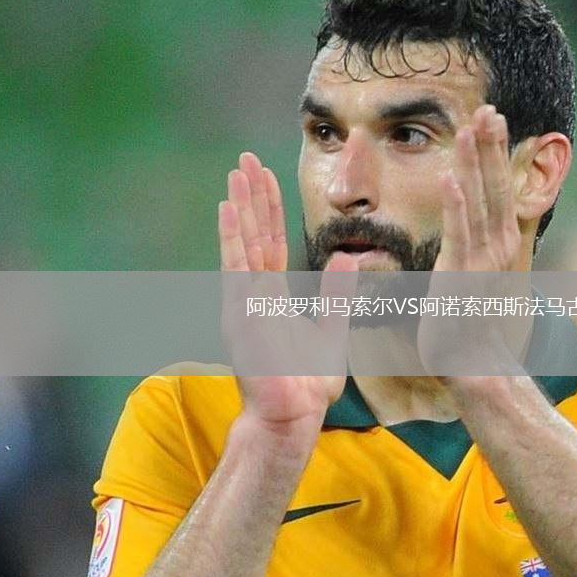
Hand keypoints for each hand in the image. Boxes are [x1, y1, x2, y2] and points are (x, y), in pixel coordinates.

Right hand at [219, 152, 356, 434]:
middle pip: (253, 234)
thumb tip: (347, 259)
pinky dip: (232, 237)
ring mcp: (244, 303)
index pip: (271, 242)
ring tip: (237, 172)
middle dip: (251, 196)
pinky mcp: (241, 314)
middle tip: (244, 158)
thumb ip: (336, 295)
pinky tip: (229, 209)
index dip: (269, 209)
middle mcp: (253, 294)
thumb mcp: (331, 331)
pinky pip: (237, 268)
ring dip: (241, 206)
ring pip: (243, 243)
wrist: (292, 418)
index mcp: (272, 296)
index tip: (265, 177)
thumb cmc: (306, 385)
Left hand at [418, 105, 530, 378]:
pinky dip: (455, 204)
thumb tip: (462, 212)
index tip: (491, 117)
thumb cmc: (464, 315)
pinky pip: (458, 232)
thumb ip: (470, 239)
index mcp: (500, 240)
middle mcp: (498, 245)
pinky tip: (450, 178)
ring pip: (479, 201)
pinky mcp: (461, 274)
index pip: (498, 186)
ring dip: (474, 164)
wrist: (467, 359)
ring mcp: (482, 259)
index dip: (495, 151)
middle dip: (491, 146)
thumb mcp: (471, 268)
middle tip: (489, 108)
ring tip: (469, 129)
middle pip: (495, 185)